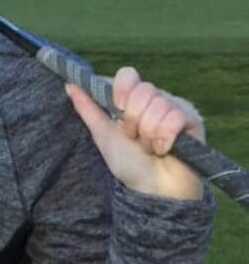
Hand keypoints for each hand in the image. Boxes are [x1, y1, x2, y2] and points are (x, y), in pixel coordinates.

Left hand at [66, 67, 204, 201]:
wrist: (152, 188)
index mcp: (134, 99)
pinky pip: (175, 118)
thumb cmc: (128, 162)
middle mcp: (156, 99)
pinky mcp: (193, 121)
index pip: (128, 75)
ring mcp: (176, 108)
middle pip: (143, 90)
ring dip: (148, 133)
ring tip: (149, 147)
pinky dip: (164, 139)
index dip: (121, 90)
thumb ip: (88, 108)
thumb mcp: (102, 134)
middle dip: (133, 120)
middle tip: (134, 137)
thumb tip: (69, 84)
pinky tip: (164, 149)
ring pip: (159, 105)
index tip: (118, 109)